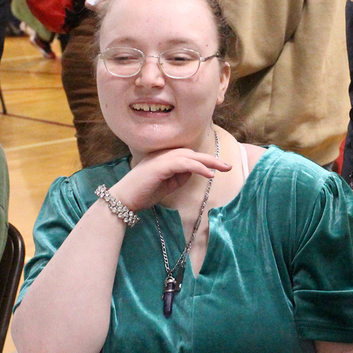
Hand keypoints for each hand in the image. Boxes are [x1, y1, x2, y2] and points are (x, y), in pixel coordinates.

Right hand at [110, 148, 231, 212]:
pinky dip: (198, 167)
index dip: (205, 160)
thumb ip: (179, 177)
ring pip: (190, 156)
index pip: (189, 156)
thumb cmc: (143, 194)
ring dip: (209, 161)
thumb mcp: (166, 186)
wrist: (124, 199)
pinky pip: (184, 163)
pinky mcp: (161, 166)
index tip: (220, 167)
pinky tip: (209, 173)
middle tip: (228, 166)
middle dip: (212, 159)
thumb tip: (194, 172)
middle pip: (192, 153)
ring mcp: (162, 159)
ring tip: (223, 168)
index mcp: (164, 158)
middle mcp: (163, 155)